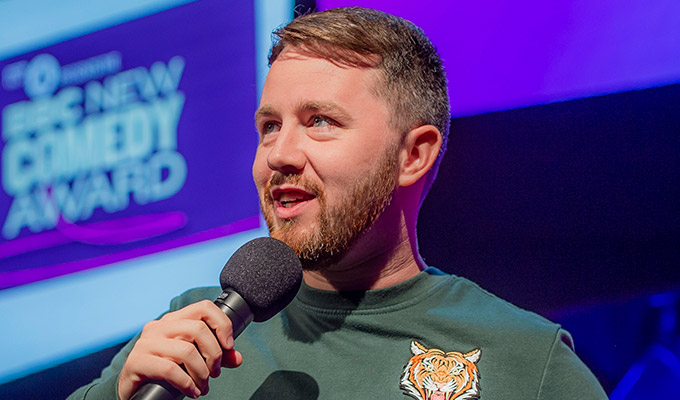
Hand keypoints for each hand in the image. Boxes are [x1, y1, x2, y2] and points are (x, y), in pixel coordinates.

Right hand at [118, 300, 242, 399]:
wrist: (132, 390)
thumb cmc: (165, 372)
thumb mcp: (192, 361)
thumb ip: (215, 357)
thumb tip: (237, 358)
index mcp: (174, 320)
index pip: (204, 307)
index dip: (222, 324)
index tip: (229, 346)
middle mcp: (159, 326)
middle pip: (198, 329)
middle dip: (214, 354)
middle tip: (215, 373)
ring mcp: (146, 343)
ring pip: (186, 351)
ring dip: (201, 373)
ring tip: (203, 386)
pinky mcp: (136, 361)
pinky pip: (170, 369)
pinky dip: (187, 383)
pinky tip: (193, 392)